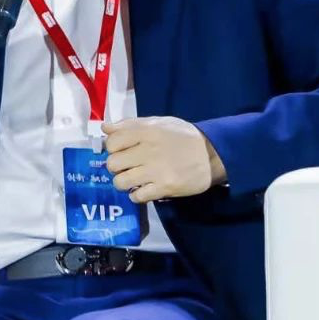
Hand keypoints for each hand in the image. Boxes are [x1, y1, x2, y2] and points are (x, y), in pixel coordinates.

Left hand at [103, 116, 227, 202]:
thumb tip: (105, 128)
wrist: (213, 154)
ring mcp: (155, 171)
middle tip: (127, 166)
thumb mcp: (159, 123)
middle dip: (116, 166)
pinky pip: (136, 196)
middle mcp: (148, 151)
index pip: (112, 142)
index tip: (120, 150)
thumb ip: (131, 124)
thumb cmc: (184, 136)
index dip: (112, 147)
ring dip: (124, 182)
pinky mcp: (164, 188)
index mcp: (146, 132)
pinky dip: (136, 195)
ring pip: (120, 182)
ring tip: (133, 179)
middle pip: (112, 164)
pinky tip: (144, 189)